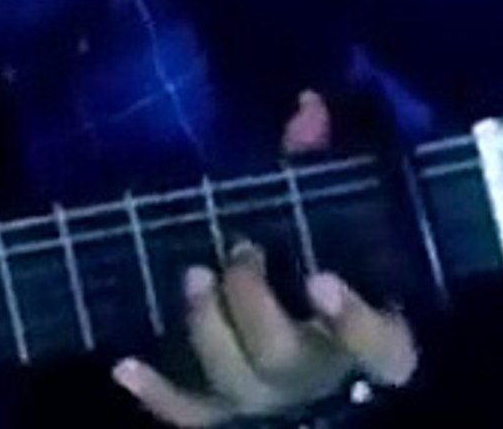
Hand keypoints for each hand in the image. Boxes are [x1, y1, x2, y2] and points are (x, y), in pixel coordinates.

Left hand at [112, 92, 419, 425]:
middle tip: (238, 253)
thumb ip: (319, 168)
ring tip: (192, 276)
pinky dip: (156, 394)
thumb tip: (307, 104)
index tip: (320, 277)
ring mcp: (269, 401)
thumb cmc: (330, 267)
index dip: (353, 320)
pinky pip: (189, 416)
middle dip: (254, 305)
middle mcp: (318, 376)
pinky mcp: (227, 413)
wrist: (317, 359)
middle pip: (284, 357)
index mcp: (369, 341)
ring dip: (207, 330)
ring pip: (235, 382)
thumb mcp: (334, 220)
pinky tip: (123, 364)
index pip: (378, 346)